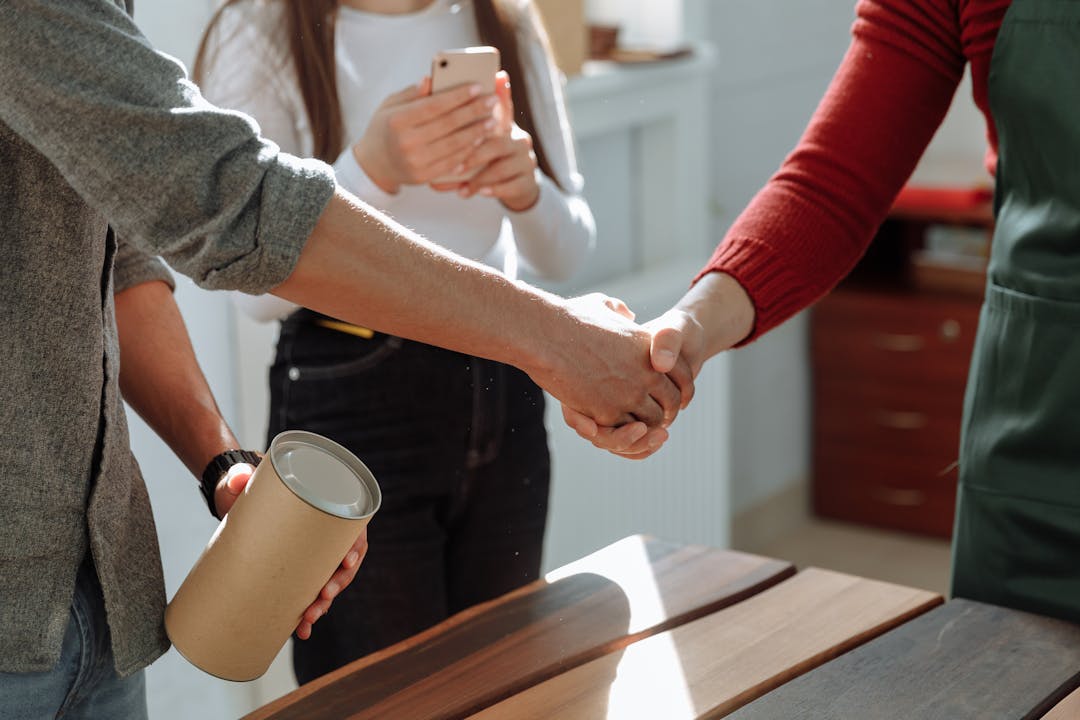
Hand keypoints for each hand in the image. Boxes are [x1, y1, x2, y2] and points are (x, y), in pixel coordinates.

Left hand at [214, 464, 369, 638]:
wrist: (231, 499)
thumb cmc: (247, 484)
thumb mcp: (244, 479)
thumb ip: (241, 476)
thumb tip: (239, 479)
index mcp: (324, 508)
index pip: (352, 529)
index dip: (354, 547)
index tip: (346, 561)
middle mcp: (323, 534)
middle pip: (343, 562)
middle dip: (336, 584)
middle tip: (322, 598)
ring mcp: (310, 554)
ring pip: (328, 583)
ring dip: (323, 604)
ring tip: (308, 619)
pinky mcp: (293, 569)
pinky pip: (308, 593)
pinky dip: (307, 612)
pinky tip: (300, 630)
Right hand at [353, 78, 499, 193]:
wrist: (374, 163)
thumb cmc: (385, 127)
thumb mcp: (390, 105)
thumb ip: (411, 93)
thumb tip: (430, 79)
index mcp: (397, 120)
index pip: (434, 105)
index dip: (458, 96)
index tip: (478, 87)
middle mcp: (406, 142)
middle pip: (449, 124)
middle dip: (474, 111)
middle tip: (492, 101)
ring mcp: (415, 162)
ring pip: (454, 144)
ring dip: (477, 132)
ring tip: (491, 120)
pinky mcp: (423, 177)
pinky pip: (452, 162)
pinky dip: (468, 150)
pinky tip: (480, 139)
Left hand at [437, 72, 540, 211]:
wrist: (515, 187)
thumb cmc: (488, 159)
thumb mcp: (478, 140)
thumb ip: (462, 126)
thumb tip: (439, 100)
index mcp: (505, 126)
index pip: (503, 106)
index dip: (500, 94)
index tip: (491, 84)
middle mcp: (518, 139)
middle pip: (497, 142)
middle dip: (473, 154)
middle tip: (454, 165)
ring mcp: (526, 161)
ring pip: (502, 168)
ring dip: (479, 178)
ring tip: (461, 186)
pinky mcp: (528, 182)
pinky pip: (511, 186)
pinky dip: (493, 189)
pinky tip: (479, 192)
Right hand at [530, 293, 682, 432]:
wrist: (546, 335)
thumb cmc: (569, 319)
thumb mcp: (603, 305)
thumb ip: (619, 311)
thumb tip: (627, 315)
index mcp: (651, 346)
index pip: (682, 376)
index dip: (676, 388)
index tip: (664, 394)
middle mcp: (647, 372)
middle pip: (669, 404)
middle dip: (662, 411)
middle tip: (652, 415)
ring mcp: (629, 394)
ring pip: (650, 422)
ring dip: (643, 425)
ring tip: (632, 423)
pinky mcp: (606, 412)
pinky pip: (623, 431)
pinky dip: (620, 431)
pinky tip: (609, 423)